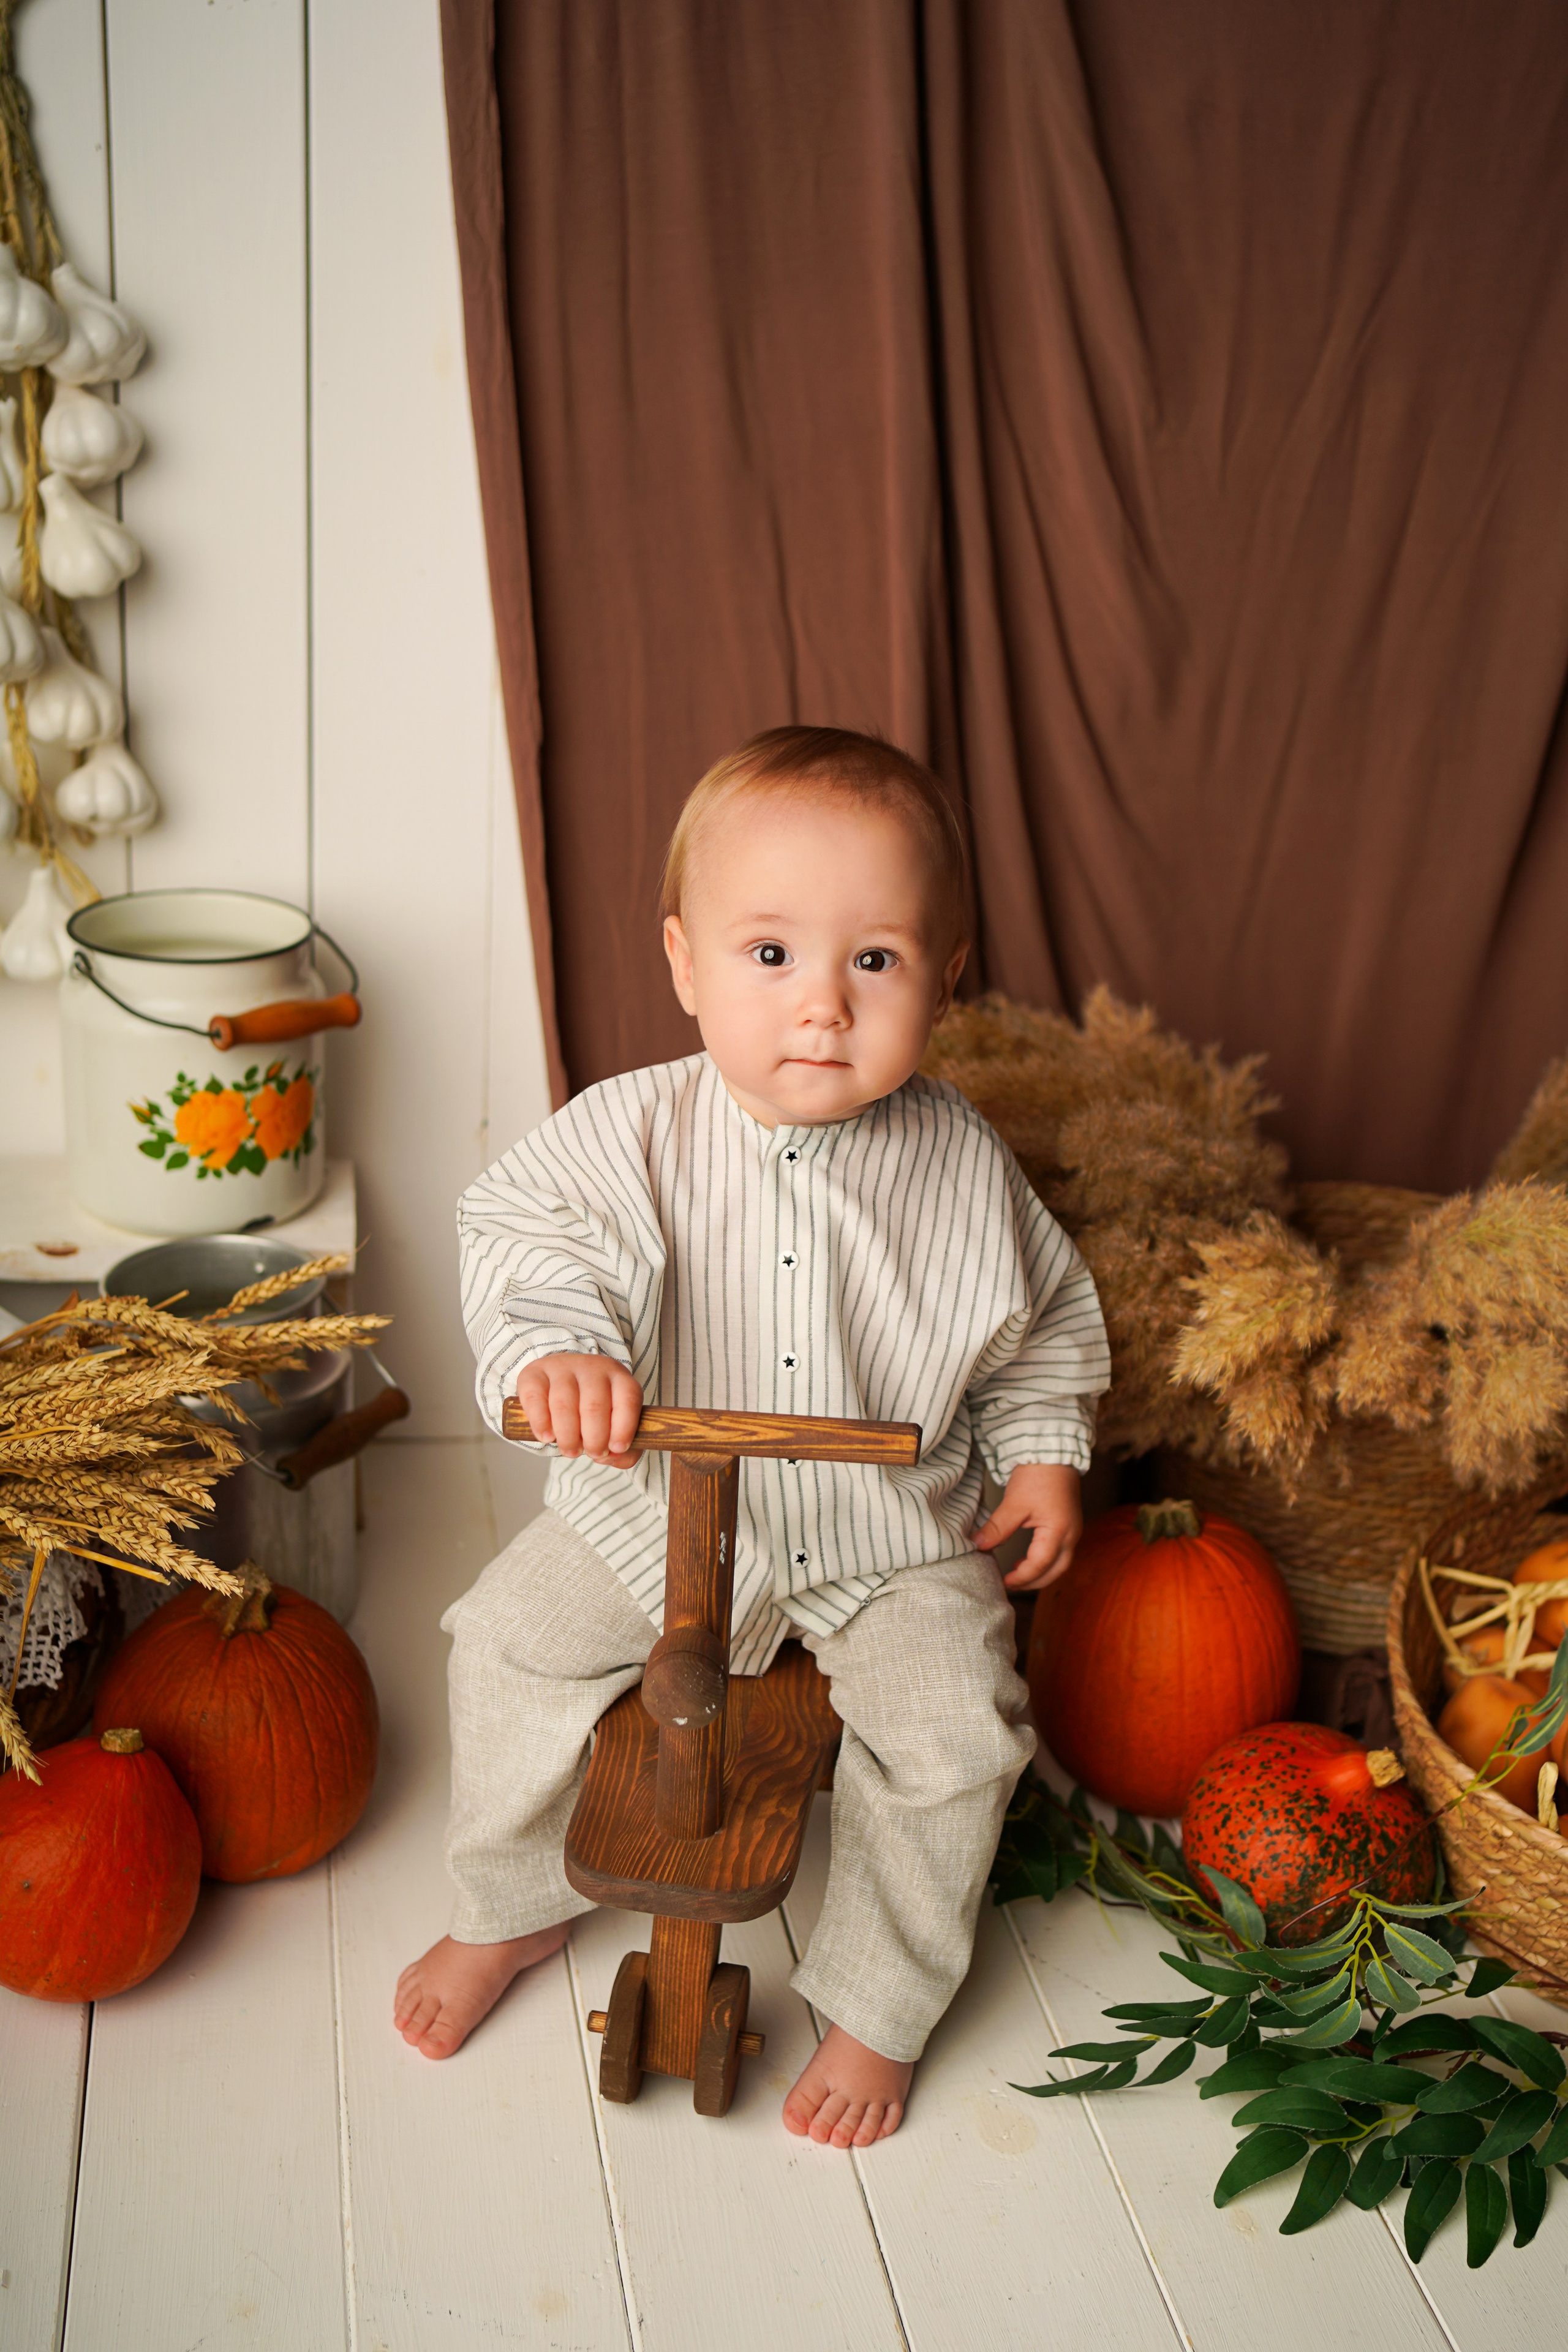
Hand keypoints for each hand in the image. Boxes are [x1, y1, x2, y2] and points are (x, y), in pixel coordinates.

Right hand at [514, 1355, 642, 1467]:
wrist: (559, 1382)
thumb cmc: (591, 1409)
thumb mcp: (614, 1424)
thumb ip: (623, 1450)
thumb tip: (608, 1457)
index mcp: (618, 1377)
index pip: (627, 1398)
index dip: (624, 1428)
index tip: (616, 1449)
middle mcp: (591, 1368)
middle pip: (594, 1405)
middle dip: (594, 1438)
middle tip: (592, 1453)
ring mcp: (561, 1367)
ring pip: (564, 1404)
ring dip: (568, 1436)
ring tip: (570, 1450)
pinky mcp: (534, 1374)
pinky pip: (535, 1398)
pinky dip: (541, 1423)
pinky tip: (547, 1437)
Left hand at [974, 1464, 1082, 1591]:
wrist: (1053, 1452)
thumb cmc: (1038, 1474)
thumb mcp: (1014, 1503)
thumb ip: (997, 1528)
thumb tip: (978, 1546)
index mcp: (1059, 1531)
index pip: (1040, 1565)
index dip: (1021, 1577)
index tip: (1003, 1580)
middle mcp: (1071, 1535)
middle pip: (1056, 1571)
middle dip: (1034, 1582)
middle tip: (1010, 1584)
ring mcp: (1073, 1530)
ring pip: (1060, 1563)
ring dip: (1040, 1572)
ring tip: (1016, 1572)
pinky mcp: (1069, 1525)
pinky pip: (1060, 1552)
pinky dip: (1045, 1561)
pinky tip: (1026, 1557)